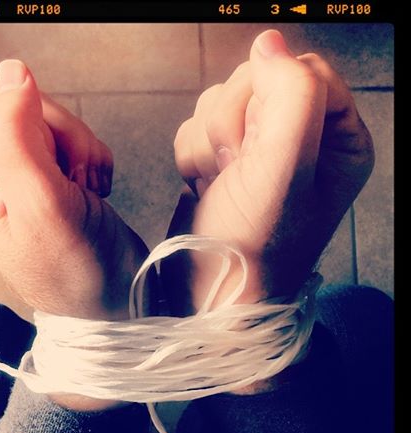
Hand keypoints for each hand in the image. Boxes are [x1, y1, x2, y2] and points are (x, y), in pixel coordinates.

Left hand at [0, 59, 149, 320]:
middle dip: (66, 140)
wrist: (115, 297)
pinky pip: (77, 142)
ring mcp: (27, 177)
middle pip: (26, 110)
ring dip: (85, 153)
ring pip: (56, 124)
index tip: (61, 164)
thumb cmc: (75, 267)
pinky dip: (96, 162)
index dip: (34, 124)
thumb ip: (16, 136)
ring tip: (89, 191)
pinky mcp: (58, 179)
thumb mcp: (41, 205)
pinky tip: (96, 192)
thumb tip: (12, 70)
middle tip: (80, 180)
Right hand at [170, 30, 373, 308]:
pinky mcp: (224, 156)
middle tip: (235, 173)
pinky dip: (193, 157)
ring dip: (209, 146)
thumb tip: (269, 44)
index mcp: (338, 138)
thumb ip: (291, 96)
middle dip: (232, 128)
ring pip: (219, 101)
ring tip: (220, 185)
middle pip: (256, 81)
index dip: (266, 103)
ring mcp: (259, 147)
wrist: (212, 290)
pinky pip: (197, 124)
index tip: (254, 149)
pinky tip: (206, 187)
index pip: (303, 71)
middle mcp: (302, 138)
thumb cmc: (254, 246)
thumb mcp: (283, 171)